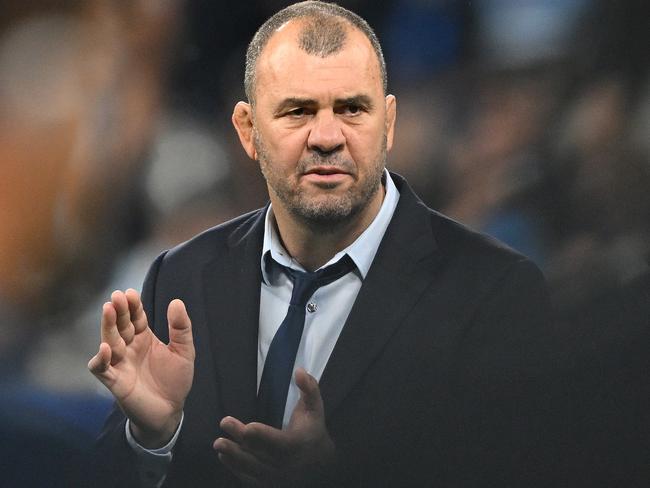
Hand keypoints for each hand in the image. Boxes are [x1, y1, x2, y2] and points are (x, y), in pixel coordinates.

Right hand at [88, 289, 194, 447]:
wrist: (170, 411)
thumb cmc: (175, 380)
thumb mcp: (184, 351)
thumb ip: (181, 328)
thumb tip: (177, 302)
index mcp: (144, 338)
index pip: (135, 317)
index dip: (132, 305)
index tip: (130, 293)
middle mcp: (129, 348)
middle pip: (120, 325)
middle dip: (118, 311)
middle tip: (116, 296)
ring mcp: (120, 363)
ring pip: (108, 341)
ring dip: (108, 326)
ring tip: (109, 310)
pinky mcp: (115, 381)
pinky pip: (101, 368)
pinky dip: (100, 358)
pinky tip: (106, 347)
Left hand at [213, 369, 335, 486]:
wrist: (320, 461)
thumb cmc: (313, 428)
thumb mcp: (315, 407)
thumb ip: (309, 388)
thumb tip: (299, 371)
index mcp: (298, 445)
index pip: (279, 443)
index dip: (263, 436)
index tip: (247, 427)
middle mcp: (287, 465)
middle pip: (260, 455)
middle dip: (240, 443)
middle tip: (223, 428)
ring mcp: (278, 477)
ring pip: (253, 469)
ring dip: (234, 457)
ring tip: (218, 443)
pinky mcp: (269, 483)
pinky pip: (250, 479)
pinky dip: (236, 469)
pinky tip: (224, 456)